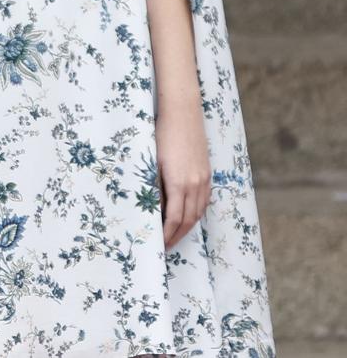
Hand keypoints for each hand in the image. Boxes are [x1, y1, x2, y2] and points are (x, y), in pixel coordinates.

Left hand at [156, 98, 210, 248]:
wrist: (182, 114)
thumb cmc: (161, 135)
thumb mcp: (152, 162)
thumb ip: (154, 187)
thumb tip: (153, 209)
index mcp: (179, 183)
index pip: (174, 219)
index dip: (167, 234)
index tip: (159, 245)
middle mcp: (195, 185)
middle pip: (188, 220)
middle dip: (177, 235)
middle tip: (166, 247)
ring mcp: (204, 179)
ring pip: (198, 211)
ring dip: (187, 226)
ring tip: (176, 235)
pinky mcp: (207, 173)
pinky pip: (204, 200)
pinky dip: (196, 212)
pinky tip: (188, 215)